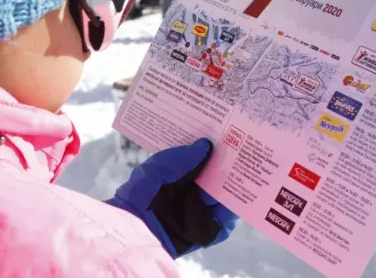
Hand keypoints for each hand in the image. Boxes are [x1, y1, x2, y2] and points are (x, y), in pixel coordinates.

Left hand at [106, 138, 238, 257]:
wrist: (131, 228)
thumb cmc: (139, 194)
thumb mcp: (157, 168)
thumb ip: (181, 157)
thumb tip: (207, 144)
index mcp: (175, 178)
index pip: (200, 164)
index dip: (213, 154)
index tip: (227, 141)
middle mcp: (187, 195)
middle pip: (215, 182)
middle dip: (228, 172)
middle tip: (243, 158)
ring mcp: (195, 214)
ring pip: (222, 203)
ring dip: (232, 193)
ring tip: (243, 179)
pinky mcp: (200, 233)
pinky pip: (221, 227)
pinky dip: (229, 217)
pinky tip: (234, 205)